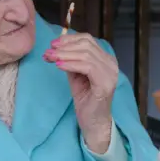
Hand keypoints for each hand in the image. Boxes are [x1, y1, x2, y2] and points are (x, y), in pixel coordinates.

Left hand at [43, 33, 118, 153]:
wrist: (92, 122)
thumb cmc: (85, 99)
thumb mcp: (76, 75)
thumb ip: (70, 60)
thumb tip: (55, 47)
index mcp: (106, 59)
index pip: (88, 40)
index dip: (69, 39)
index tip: (53, 43)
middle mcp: (111, 64)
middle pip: (87, 45)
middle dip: (64, 46)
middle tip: (48, 51)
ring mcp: (110, 74)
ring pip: (86, 54)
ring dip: (64, 54)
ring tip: (50, 57)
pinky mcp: (105, 84)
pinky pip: (88, 67)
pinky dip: (71, 64)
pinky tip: (59, 66)